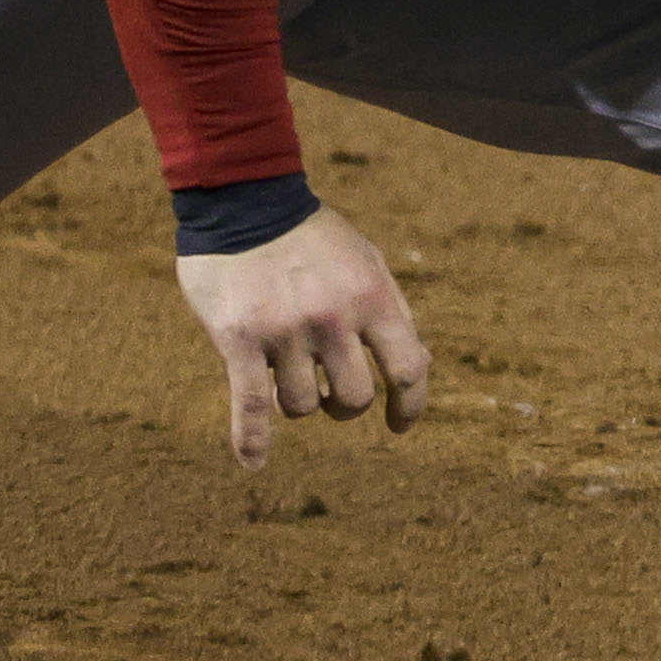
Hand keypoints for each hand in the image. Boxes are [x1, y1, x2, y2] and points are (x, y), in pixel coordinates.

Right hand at [173, 206, 430, 467]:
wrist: (243, 198)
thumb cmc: (310, 235)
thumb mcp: (366, 260)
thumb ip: (392, 312)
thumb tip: (421, 366)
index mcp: (372, 296)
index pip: (409, 369)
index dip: (410, 405)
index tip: (400, 424)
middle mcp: (333, 317)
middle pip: (353, 398)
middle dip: (343, 406)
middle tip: (328, 395)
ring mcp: (286, 330)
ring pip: (301, 404)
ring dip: (297, 402)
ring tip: (284, 378)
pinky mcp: (240, 338)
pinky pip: (251, 404)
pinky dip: (252, 440)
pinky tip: (254, 462)